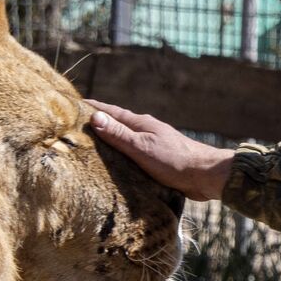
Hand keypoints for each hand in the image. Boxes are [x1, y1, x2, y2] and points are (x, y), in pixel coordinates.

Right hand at [86, 100, 233, 200]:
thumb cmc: (174, 160)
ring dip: (110, 140)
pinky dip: (121, 155)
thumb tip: (95, 117)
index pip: (111, 112)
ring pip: (126, 139)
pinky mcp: (158, 159)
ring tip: (91, 145)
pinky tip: (116, 164)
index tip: (74, 104)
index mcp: (141, 124)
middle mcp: (146, 131)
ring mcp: (153, 144)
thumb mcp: (142, 147)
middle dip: (98, 123)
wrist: (205, 176)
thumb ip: (119, 134)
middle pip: (117, 124)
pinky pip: (133, 153)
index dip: (93, 108)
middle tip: (76, 126)